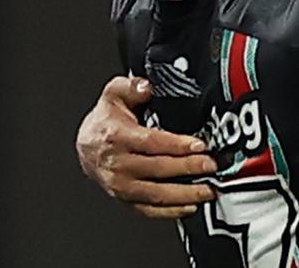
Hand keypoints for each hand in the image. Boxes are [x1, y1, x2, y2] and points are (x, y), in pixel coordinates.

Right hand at [75, 76, 216, 218]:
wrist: (86, 145)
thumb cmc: (106, 121)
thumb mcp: (115, 94)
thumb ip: (131, 86)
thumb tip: (146, 86)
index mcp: (117, 138)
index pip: (151, 142)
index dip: (177, 145)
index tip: (200, 146)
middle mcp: (118, 164)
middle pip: (158, 169)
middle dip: (189, 168)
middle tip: (212, 166)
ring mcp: (120, 185)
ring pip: (155, 194)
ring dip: (185, 194)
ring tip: (208, 190)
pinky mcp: (125, 199)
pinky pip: (148, 209)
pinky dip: (170, 211)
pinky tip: (189, 207)